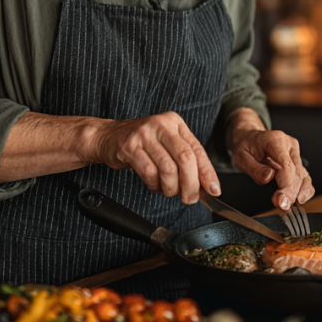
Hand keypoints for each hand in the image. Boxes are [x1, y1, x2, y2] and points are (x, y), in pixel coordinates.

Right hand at [91, 112, 220, 204]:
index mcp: (175, 123)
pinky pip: (149, 173)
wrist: (108, 137)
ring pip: (168, 168)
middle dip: (191, 184)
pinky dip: (155, 185)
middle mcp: (162, 125)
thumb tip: (205, 186)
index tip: (213, 190)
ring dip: (171, 188)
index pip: (197, 150)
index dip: (207, 173)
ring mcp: (145, 134)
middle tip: (190, 198)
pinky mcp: (130, 146)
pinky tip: (154, 185)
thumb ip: (186, 162)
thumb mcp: (167, 145)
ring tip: (169, 191)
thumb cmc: (142, 144)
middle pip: (185, 158)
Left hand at [226, 108, 313, 211]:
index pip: (286, 164)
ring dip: (298, 192)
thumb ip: (254, 169)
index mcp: (275, 141)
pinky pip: (304, 176)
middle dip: (290, 192)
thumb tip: (268, 177)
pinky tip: (299, 199)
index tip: (280, 198)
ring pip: (302, 175)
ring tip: (289, 204)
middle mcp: (288, 145)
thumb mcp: (241, 157)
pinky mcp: (296, 161)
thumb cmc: (245, 146)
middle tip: (282, 205)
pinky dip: (304, 189)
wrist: (248, 139)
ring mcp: (294, 153)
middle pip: (295, 172)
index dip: (285, 183)